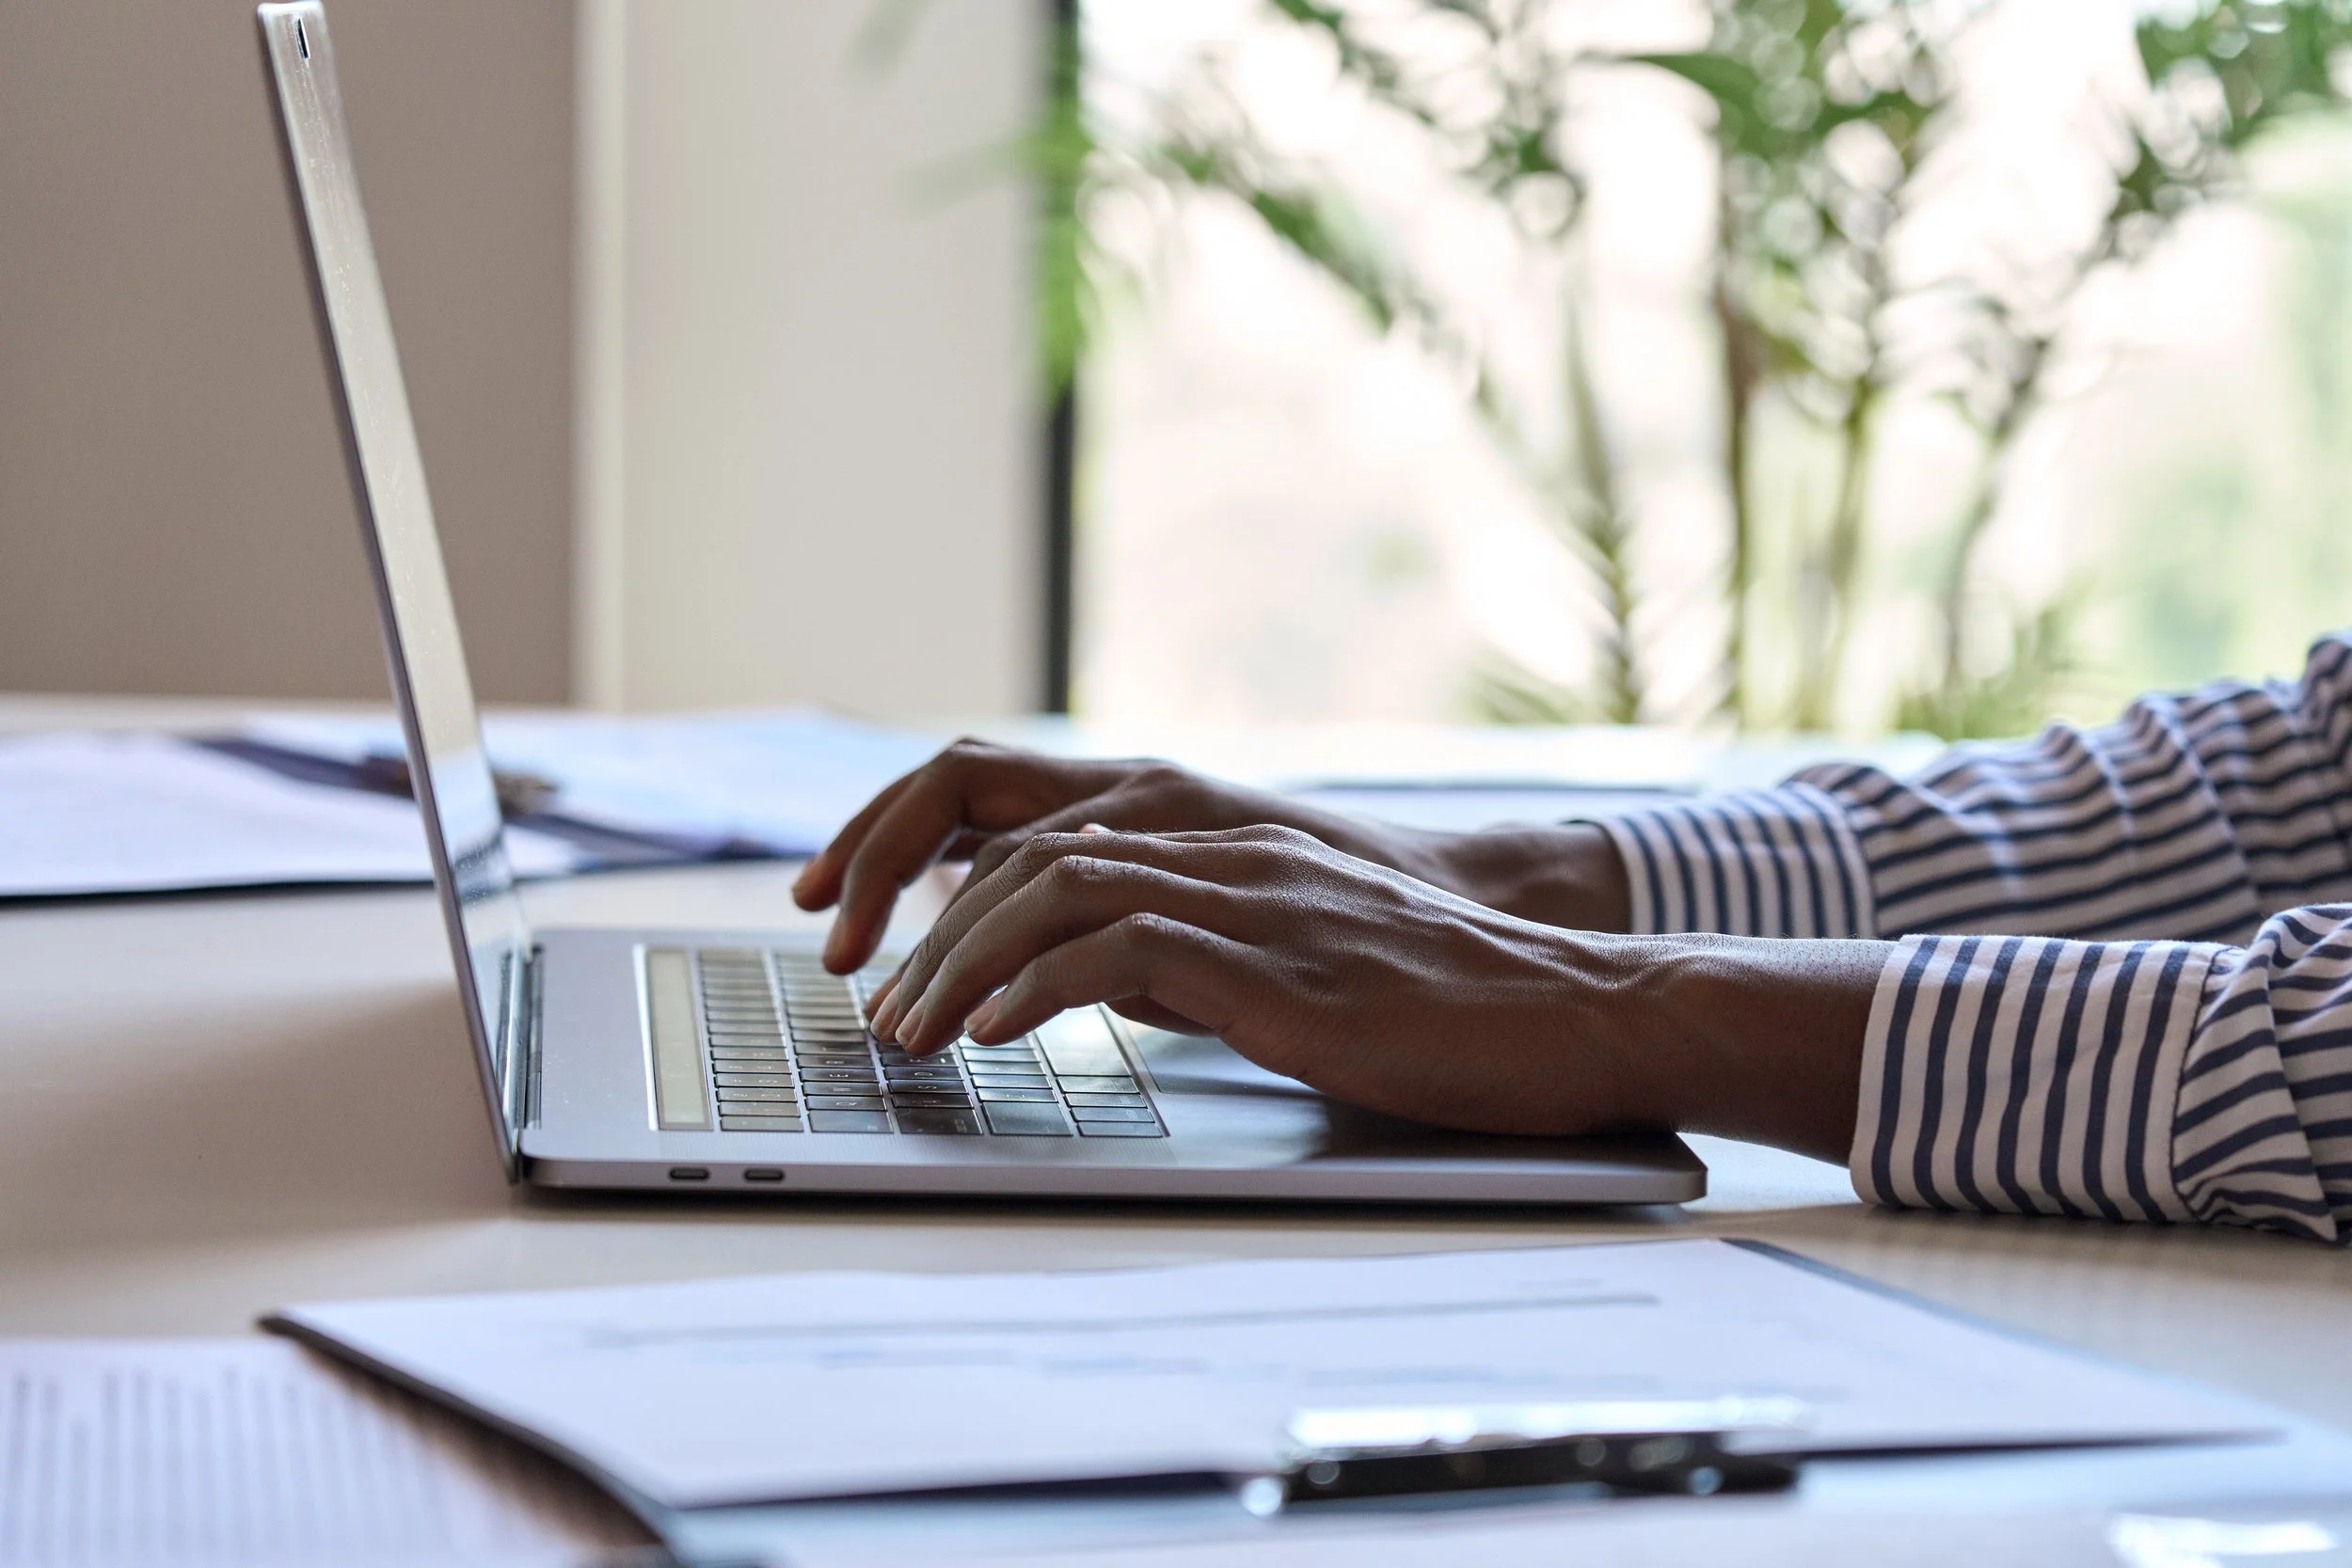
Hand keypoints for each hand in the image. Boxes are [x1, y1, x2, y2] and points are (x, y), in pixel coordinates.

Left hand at [792, 741, 1632, 972]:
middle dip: (920, 920)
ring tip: (902, 1030)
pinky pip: (1124, 950)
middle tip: (867, 1003)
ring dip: (955, 959)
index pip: (1045, 828)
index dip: (941, 873)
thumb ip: (1196, 953)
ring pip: (1053, 887)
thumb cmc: (1444, 1004)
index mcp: (1224, 846)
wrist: (1574, 1008)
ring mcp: (1253, 898)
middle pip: (1024, 847)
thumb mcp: (1294, 964)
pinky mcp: (1278, 964)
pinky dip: (1035, 986)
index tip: (879, 942)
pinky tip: (988, 1035)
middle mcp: (1225, 851)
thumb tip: (1096, 982)